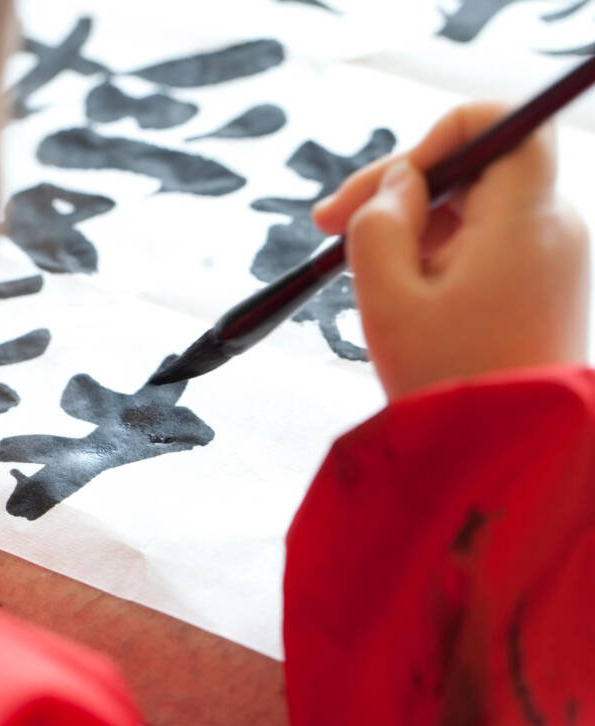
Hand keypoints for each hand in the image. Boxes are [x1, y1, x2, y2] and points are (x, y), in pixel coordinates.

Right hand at [313, 102, 589, 400]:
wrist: (505, 453)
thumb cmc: (445, 380)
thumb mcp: (386, 298)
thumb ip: (380, 221)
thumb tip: (400, 183)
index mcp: (524, 220)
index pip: (501, 121)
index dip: (436, 136)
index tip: (390, 187)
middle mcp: (551, 226)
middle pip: (475, 164)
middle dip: (400, 188)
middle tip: (326, 226)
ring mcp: (551, 256)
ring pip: (472, 206)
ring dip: (412, 227)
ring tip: (366, 280)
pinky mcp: (541, 284)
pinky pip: (482, 241)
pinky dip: (435, 254)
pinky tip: (399, 295)